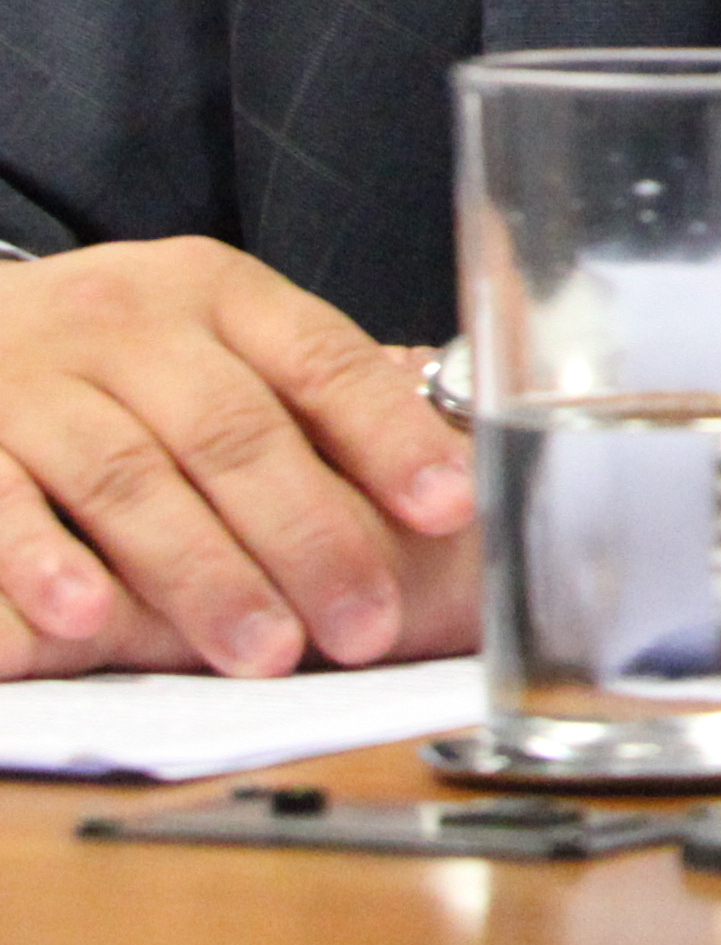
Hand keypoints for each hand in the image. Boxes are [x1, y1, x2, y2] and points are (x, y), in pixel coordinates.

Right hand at [0, 240, 477, 677]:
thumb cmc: (112, 354)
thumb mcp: (209, 341)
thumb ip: (303, 402)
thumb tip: (440, 480)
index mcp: (216, 293)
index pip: (322, 361)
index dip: (391, 437)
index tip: (451, 508)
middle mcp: (128, 324)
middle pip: (234, 433)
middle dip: (309, 537)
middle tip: (364, 624)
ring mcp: (32, 378)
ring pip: (130, 478)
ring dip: (202, 573)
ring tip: (265, 651)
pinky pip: (2, 500)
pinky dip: (45, 561)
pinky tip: (91, 618)